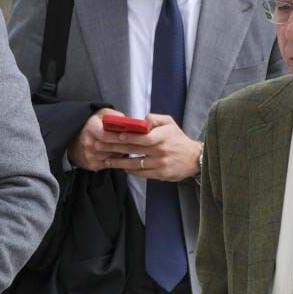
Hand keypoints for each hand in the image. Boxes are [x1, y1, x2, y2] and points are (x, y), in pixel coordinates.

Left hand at [67, 110, 200, 180]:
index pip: (143, 137)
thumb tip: (140, 121)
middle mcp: (161, 151)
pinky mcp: (160, 175)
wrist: (194, 158)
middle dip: (114, 147)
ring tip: (105, 159)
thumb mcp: (170, 123)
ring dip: (118, 162)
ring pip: (135, 164)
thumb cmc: (178, 138)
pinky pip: (141, 173)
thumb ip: (154, 119)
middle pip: (134, 149)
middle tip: (98, 145)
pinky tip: (120, 167)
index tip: (114, 135)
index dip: (128, 137)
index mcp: (163, 136)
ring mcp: (160, 164)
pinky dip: (129, 170)